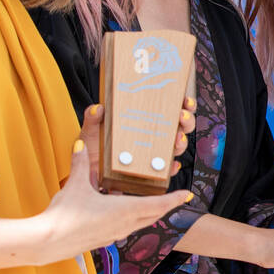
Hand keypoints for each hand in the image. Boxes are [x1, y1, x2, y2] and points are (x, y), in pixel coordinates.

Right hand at [39, 139, 190, 262]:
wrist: (47, 242)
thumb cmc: (65, 214)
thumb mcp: (75, 185)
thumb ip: (80, 164)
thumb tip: (81, 145)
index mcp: (124, 210)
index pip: (158, 205)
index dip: (174, 199)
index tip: (187, 195)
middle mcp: (125, 224)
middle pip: (153, 215)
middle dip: (165, 206)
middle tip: (174, 198)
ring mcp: (115, 234)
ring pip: (140, 223)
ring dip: (148, 213)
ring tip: (152, 203)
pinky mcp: (104, 240)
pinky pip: (125, 228)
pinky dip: (131, 220)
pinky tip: (123, 214)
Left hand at [80, 97, 195, 187]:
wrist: (86, 174)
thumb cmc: (92, 149)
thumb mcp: (91, 130)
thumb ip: (93, 118)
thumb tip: (98, 108)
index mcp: (144, 120)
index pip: (169, 108)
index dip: (182, 104)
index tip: (184, 100)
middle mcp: (153, 136)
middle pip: (180, 126)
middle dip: (186, 121)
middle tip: (180, 116)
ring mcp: (153, 153)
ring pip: (177, 146)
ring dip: (181, 142)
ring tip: (176, 138)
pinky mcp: (150, 172)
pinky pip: (166, 170)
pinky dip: (171, 167)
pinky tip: (171, 164)